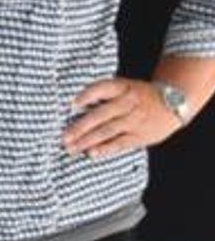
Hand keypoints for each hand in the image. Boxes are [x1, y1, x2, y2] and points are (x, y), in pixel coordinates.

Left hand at [63, 78, 184, 158]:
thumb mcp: (125, 87)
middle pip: (101, 114)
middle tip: (64, 137)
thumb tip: (72, 107)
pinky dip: (106, 148)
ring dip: (88, 140)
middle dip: (80, 127)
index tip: (71, 104)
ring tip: (72, 148)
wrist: (175, 103)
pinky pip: (121, 143)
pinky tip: (92, 153)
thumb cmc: (140, 96)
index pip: (102, 88)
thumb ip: (104, 94)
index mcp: (123, 87)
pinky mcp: (141, 135)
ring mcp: (135, 120)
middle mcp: (128, 103)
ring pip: (108, 130)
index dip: (87, 95)